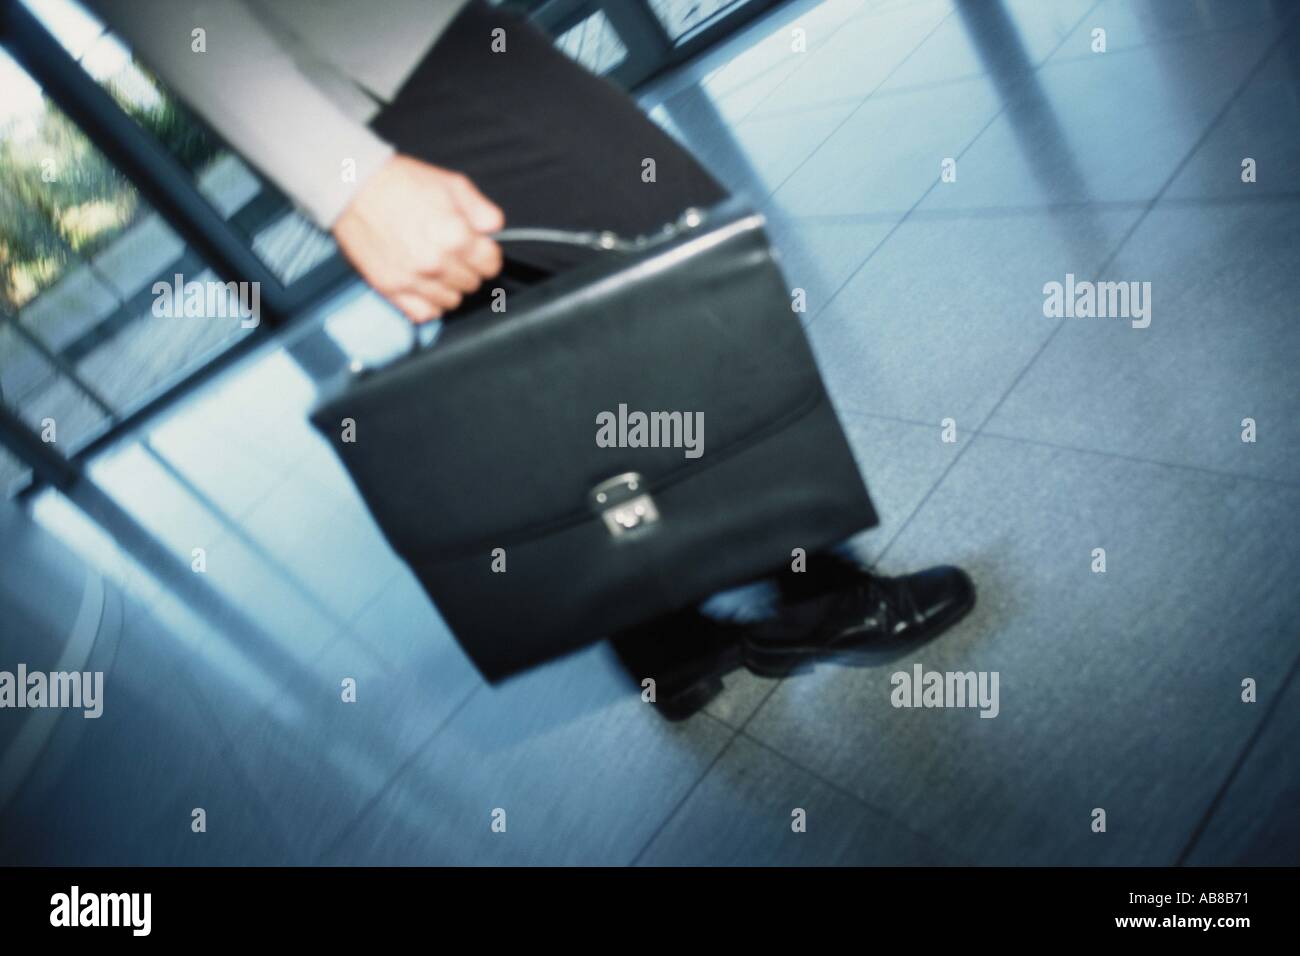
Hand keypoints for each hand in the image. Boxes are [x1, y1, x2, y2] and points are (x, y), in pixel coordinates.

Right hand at [331, 154, 504, 322]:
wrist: (353, 187)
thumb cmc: (400, 182)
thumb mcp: (452, 183)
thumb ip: (482, 210)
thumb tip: (495, 230)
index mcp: (456, 236)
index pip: (491, 265)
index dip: (487, 254)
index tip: (478, 248)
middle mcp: (437, 263)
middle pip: (472, 283)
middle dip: (468, 268)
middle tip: (452, 252)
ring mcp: (413, 279)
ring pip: (451, 301)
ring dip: (449, 286)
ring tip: (437, 266)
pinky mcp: (391, 289)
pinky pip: (424, 314)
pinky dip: (429, 303)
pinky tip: (425, 285)